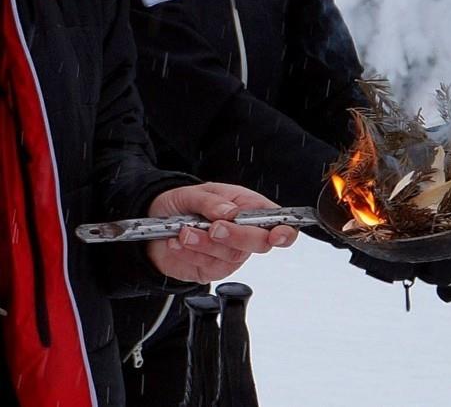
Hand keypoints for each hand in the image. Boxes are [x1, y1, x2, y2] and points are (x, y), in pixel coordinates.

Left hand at [146, 182, 297, 283]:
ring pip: (231, 256)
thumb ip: (213, 201)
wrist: (155, 221)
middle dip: (238, 236)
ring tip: (184, 231)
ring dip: (205, 243)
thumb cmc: (184, 203)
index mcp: (251, 209)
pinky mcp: (212, 269)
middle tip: (215, 227)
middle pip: (259, 244)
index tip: (276, 235)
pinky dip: (190, 253)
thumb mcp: (195, 192)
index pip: (281, 224)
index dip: (285, 232)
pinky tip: (178, 242)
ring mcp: (230, 254)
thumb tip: (230, 212)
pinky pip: (207, 265)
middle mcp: (246, 234)